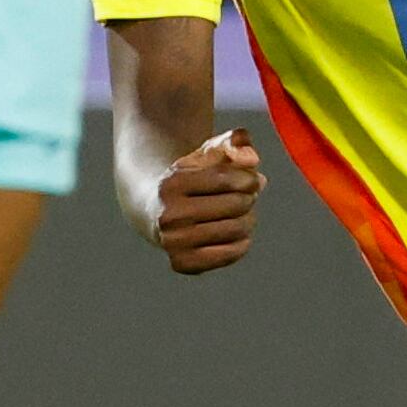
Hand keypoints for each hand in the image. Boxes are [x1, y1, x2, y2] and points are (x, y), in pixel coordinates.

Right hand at [150, 128, 263, 273]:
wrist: (154, 211)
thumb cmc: (190, 179)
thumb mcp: (207, 153)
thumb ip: (233, 142)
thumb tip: (252, 159)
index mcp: (171, 184)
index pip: (227, 178)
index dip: (248, 178)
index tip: (249, 179)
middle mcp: (168, 215)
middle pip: (237, 204)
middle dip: (248, 198)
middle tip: (244, 197)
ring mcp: (174, 243)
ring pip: (237, 229)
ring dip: (248, 219)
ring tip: (241, 214)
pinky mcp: (183, 264)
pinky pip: (232, 254)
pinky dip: (242, 242)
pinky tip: (235, 233)